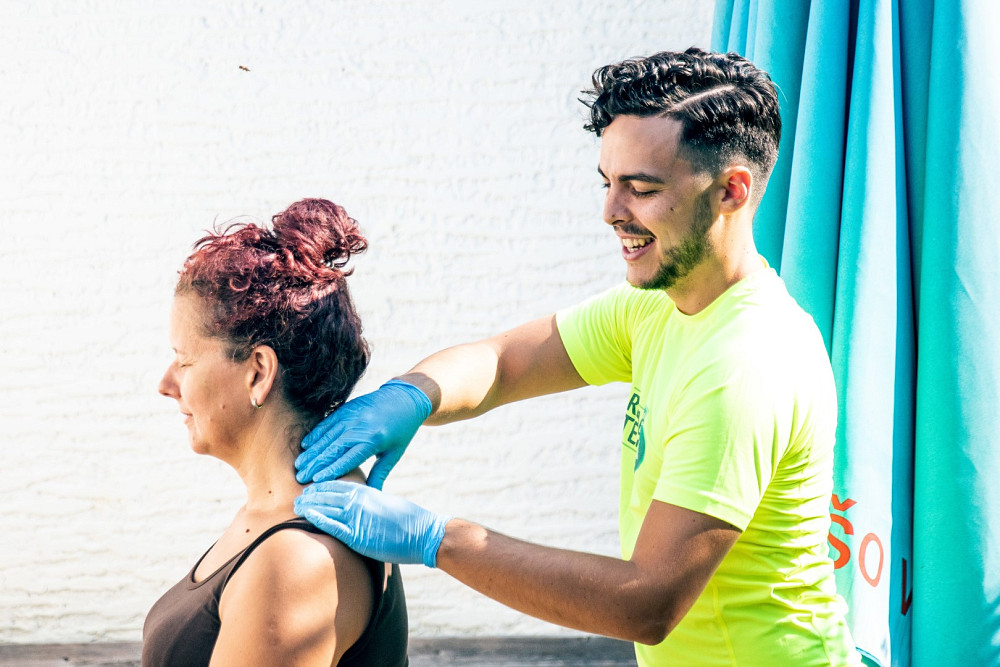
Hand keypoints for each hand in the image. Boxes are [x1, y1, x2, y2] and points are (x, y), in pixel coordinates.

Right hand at [295, 379, 431, 488]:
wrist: (404, 399)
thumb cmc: (401, 431)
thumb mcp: (394, 454)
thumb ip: (380, 474)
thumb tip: (372, 496)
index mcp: (373, 441)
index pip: (348, 459)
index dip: (331, 470)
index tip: (315, 481)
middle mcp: (359, 428)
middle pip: (332, 449)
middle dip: (315, 464)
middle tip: (299, 477)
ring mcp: (351, 417)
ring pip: (326, 437)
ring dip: (311, 451)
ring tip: (299, 465)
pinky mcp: (346, 409)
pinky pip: (327, 423)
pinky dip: (315, 434)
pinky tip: (305, 445)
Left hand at [295, 481, 449, 566]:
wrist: (423, 533)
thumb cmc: (409, 520)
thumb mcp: (387, 503)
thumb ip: (371, 502)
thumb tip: (364, 503)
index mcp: (367, 492)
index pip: (338, 485)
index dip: (322, 485)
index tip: (311, 486)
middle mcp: (360, 501)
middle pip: (328, 494)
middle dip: (311, 494)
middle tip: (298, 496)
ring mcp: (358, 517)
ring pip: (326, 507)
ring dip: (310, 505)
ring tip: (297, 505)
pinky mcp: (358, 535)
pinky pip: (333, 525)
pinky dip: (318, 519)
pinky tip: (307, 516)